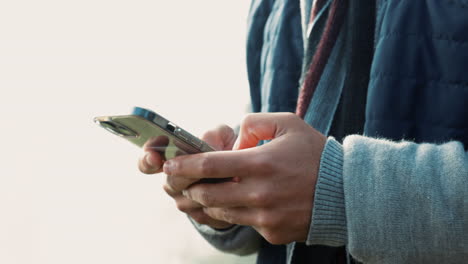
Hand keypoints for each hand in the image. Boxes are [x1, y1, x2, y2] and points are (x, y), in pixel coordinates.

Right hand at [138, 125, 235, 228]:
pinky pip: (206, 212)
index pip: (147, 161)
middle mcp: (173, 182)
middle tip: (207, 169)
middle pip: (172, 182)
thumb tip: (206, 146)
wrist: (245, 175)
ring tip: (229, 178)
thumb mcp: (222, 135)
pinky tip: (233, 192)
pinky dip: (220, 201)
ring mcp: (184, 201)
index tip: (154, 156)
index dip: (147, 159)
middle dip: (189, 175)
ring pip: (189, 198)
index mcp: (170, 159)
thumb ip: (213, 134)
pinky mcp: (201, 216)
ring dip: (208, 188)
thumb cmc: (227, 149)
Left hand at [164, 113, 325, 243]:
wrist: (347, 192)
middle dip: (189, 187)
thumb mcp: (289, 124)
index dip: (183, 165)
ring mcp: (265, 217)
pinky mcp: (271, 232)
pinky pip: (242, 223)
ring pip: (220, 212)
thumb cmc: (315, 154)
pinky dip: (235, 212)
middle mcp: (259, 193)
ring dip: (208, 201)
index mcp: (260, 163)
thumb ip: (255, 123)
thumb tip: (233, 139)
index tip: (168, 165)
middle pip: (206, 195)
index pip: (208, 166)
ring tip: (207, 190)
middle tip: (183, 180)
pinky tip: (240, 202)